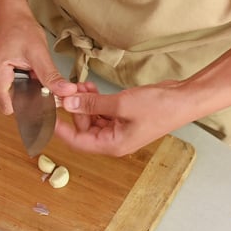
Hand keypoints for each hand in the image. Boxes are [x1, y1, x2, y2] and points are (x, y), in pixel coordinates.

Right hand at [0, 13, 75, 114]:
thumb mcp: (39, 53)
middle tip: (33, 74)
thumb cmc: (20, 28)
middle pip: (8, 101)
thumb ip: (51, 76)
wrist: (9, 13)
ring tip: (25, 68)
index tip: (39, 93)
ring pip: (6, 94)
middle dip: (24, 93)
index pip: (9, 107)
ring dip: (20, 86)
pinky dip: (14, 81)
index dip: (26, 104)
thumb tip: (66, 92)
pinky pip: (2, 86)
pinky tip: (19, 68)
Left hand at [54, 80, 186, 155]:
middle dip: (74, 109)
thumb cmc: (158, 106)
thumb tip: (68, 103)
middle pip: (83, 129)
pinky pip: (103, 113)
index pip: (76, 142)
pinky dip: (95, 101)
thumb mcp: (120, 103)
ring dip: (84, 103)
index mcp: (112, 145)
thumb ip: (92, 104)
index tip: (46, 114)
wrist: (184, 99)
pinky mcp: (124, 119)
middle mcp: (114, 141)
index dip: (59, 129)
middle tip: (67, 90)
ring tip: (80, 85)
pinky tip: (91, 88)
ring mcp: (120, 130)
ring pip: (92, 119)